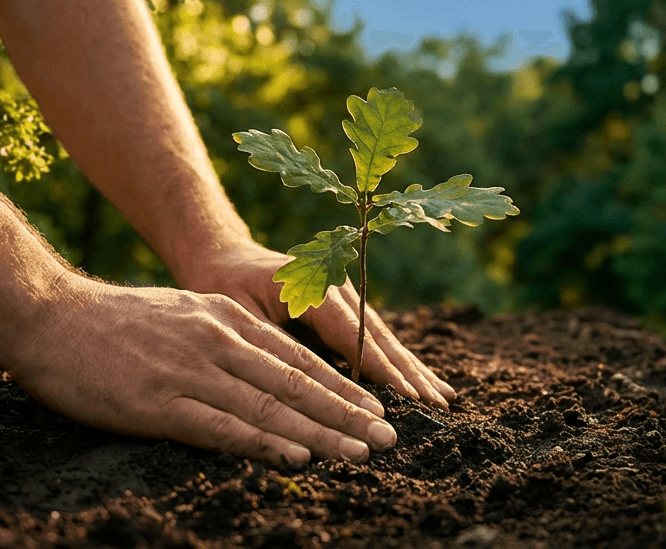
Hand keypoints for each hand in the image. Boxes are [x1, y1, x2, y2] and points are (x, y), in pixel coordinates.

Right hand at [4, 276, 397, 465]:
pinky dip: (265, 442)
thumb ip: (221, 337)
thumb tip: (260, 370)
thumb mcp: (180, 315)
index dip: (342, 386)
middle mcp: (218, 339)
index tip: (376, 409)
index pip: (297, 357)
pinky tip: (296, 456)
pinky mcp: (160, 402)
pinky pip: (223, 426)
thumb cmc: (110, 323)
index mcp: (225, 318)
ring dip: (321, 433)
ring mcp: (191, 370)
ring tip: (360, 452)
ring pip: (270, 405)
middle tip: (390, 437)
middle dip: (348, 412)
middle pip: (297, 382)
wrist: (47, 316)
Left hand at [181, 243, 457, 408]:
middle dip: (411, 374)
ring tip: (443, 399)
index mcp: (315, 286)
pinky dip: (401, 363)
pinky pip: (377, 339)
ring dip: (414, 370)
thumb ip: (275, 349)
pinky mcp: (346, 309)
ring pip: (385, 339)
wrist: (224, 257)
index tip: (410, 397)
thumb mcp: (240, 317)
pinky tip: (429, 382)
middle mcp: (339, 288)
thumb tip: (306, 391)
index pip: (356, 335)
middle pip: (380, 337)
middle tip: (439, 407)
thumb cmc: (222, 288)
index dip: (384, 370)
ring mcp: (347, 296)